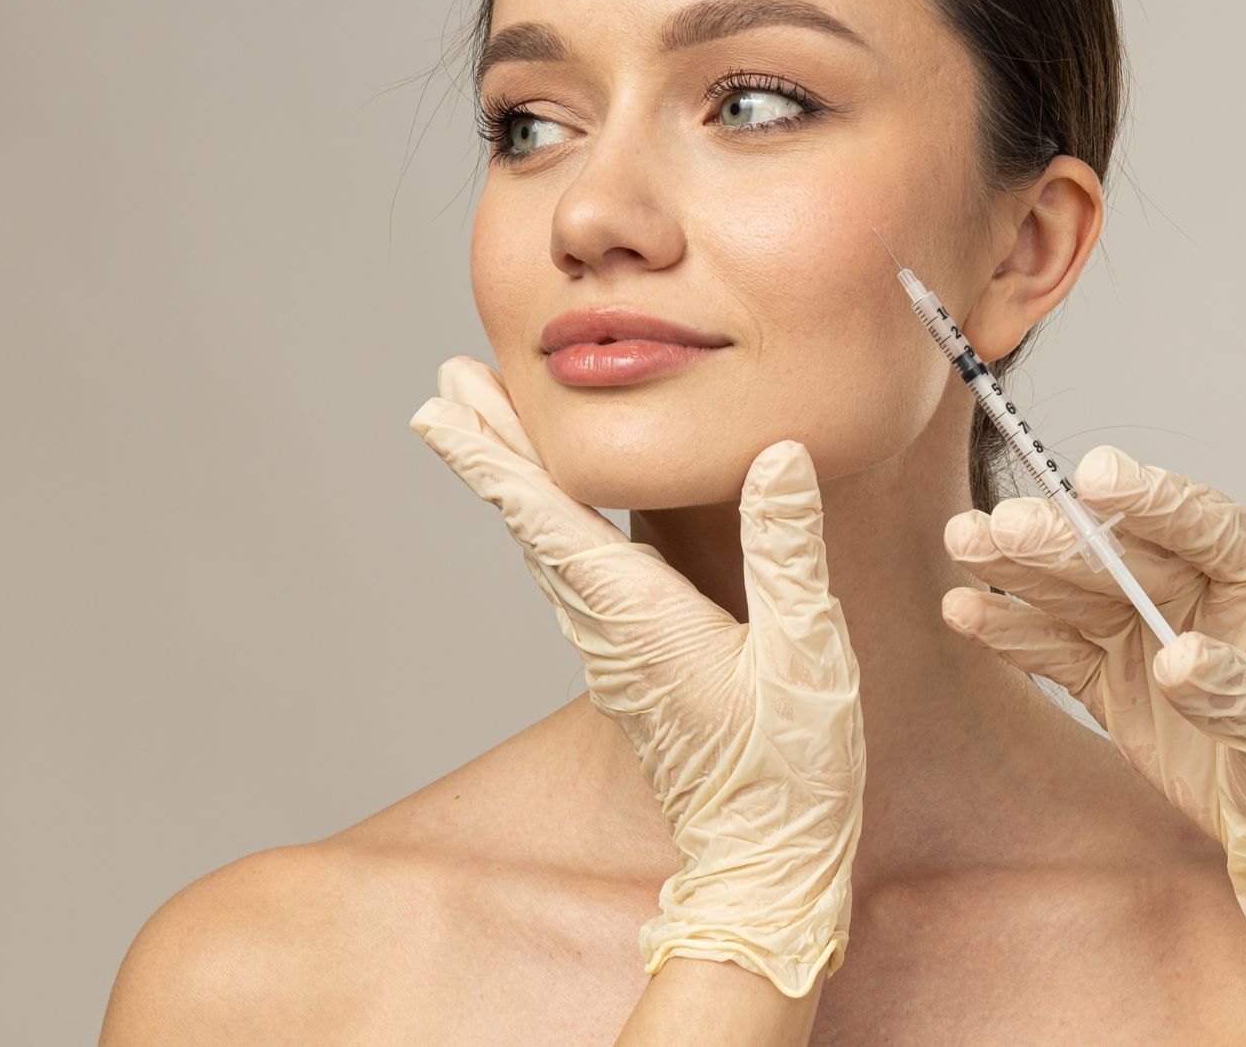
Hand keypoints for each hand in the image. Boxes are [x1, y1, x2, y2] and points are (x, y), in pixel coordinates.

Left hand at [408, 356, 865, 998]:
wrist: (767, 862)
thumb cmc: (790, 769)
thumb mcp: (806, 651)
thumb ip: (786, 550)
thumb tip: (777, 456)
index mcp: (640, 618)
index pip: (549, 520)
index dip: (493, 459)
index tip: (439, 410)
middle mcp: (609, 631)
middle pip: (533, 524)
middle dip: (490, 447)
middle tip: (447, 384)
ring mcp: (615, 653)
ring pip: (548, 550)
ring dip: (515, 482)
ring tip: (489, 425)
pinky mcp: (633, 668)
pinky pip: (576, 579)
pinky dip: (552, 527)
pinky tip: (560, 513)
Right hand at [940, 444, 1245, 1027]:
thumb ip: (1241, 694)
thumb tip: (1179, 658)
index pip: (1204, 525)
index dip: (1149, 499)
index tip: (1094, 475)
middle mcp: (1204, 592)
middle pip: (1122, 553)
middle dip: (1060, 538)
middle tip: (1001, 526)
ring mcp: (1152, 633)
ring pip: (1077, 590)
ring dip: (1019, 569)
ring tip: (965, 544)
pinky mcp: (1115, 680)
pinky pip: (1057, 648)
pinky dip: (1012, 630)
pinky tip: (967, 609)